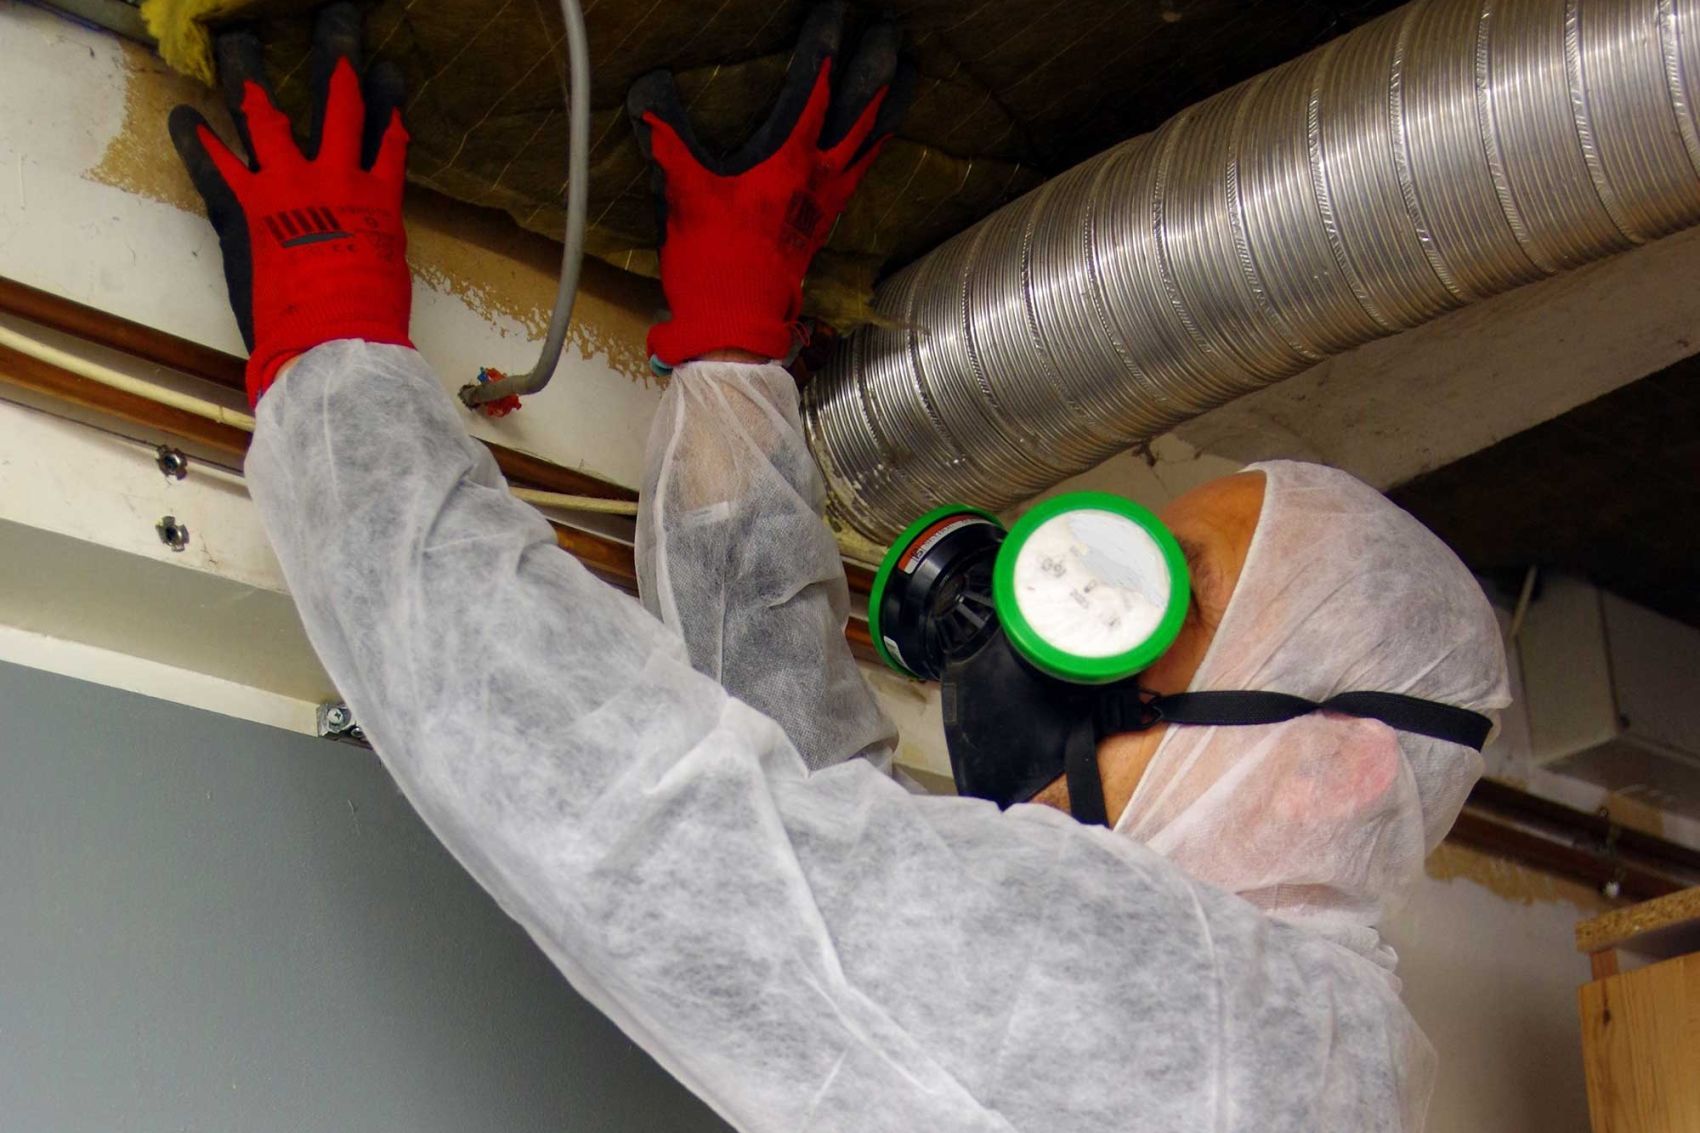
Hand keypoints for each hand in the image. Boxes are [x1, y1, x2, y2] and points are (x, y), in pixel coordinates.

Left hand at [169, 3, 411, 405]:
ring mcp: (285, 187)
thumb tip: (368, 234)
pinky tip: (182, 113)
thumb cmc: (368, 318)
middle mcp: (333, 177)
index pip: (387, 132)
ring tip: (237, 38)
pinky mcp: (243, 209)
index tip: (388, 67)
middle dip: (337, 49)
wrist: (333, 342)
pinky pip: (213, 163)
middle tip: (334, 14)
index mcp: (377, 198)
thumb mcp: (388, 270)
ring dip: (248, 70)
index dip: (387, 96)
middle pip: (337, 98)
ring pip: (264, 111)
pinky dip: (195, 138)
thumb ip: (375, 236)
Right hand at [627, 3, 912, 367]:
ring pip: (869, 144)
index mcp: (787, 160)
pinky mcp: (823, 226)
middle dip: (876, 69)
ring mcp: (826, 203)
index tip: (835, 12)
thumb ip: (668, 138)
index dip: (825, 46)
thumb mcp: (682, 193)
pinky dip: (872, 148)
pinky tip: (875, 142)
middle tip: (890, 34)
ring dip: (889, 108)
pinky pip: (859, 174)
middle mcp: (818, 178)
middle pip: (860, 112)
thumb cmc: (712, 262)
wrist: (735, 325)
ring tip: (907, 77)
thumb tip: (649, 91)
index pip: (815, 89)